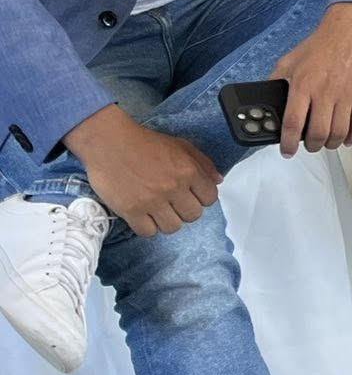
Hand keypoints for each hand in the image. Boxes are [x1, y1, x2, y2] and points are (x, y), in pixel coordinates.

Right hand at [64, 107, 221, 237]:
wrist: (109, 142)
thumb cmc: (145, 142)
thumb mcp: (181, 145)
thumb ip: (203, 163)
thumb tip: (218, 181)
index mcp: (188, 170)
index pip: (210, 199)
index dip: (202, 199)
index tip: (191, 196)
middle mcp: (173, 187)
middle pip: (193, 216)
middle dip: (185, 211)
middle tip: (173, 204)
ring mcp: (152, 200)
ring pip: (173, 227)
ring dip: (167, 221)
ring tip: (158, 211)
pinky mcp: (131, 210)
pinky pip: (148, 232)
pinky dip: (147, 227)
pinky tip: (143, 216)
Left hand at [272, 3, 351, 154]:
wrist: (349, 30)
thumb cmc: (319, 45)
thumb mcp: (289, 61)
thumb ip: (277, 82)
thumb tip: (268, 101)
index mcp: (303, 85)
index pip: (293, 123)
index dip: (288, 143)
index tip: (287, 151)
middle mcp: (324, 92)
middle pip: (319, 133)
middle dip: (312, 146)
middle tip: (309, 145)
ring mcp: (346, 94)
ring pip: (339, 132)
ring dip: (331, 144)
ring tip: (326, 142)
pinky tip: (346, 138)